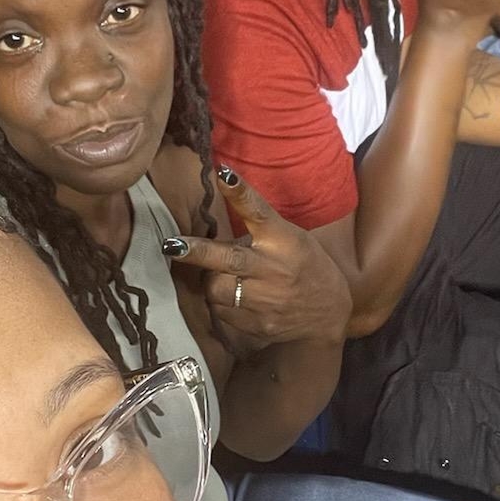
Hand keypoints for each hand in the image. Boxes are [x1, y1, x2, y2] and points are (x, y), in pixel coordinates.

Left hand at [168, 167, 352, 347]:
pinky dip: (221, 302)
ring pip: (217, 289)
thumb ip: (258, 233)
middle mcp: (273, 268)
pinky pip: (222, 311)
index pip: (259, 212)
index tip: (223, 175)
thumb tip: (213, 225)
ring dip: (211, 280)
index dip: (240, 193)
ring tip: (222, 277)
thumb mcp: (290, 239)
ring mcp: (265, 300)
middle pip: (228, 259)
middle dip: (197, 252)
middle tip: (171, 245)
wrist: (328, 314)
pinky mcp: (257, 325)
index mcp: (283, 239)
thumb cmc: (304, 266)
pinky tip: (235, 298)